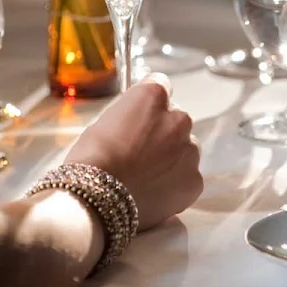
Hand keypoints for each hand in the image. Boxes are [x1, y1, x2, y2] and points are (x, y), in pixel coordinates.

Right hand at [65, 74, 202, 229]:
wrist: (98, 200)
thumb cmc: (92, 159)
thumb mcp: (104, 120)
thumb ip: (130, 113)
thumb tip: (137, 119)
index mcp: (153, 96)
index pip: (161, 86)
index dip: (148, 104)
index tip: (140, 117)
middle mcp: (178, 118)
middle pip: (177, 119)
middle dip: (163, 132)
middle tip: (140, 153)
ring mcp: (190, 150)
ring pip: (185, 149)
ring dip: (172, 158)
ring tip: (145, 177)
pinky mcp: (194, 181)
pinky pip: (188, 177)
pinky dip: (175, 184)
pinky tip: (153, 192)